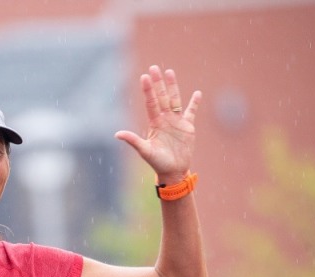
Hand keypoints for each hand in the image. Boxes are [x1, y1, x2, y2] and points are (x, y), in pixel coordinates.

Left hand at [115, 65, 200, 180]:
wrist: (173, 171)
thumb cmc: (157, 162)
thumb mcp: (145, 151)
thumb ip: (133, 140)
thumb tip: (117, 134)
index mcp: (154, 123)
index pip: (151, 102)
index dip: (148, 90)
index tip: (144, 77)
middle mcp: (164, 119)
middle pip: (161, 97)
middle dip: (158, 83)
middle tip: (154, 67)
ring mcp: (176, 121)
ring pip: (174, 100)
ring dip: (172, 86)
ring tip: (169, 72)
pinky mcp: (188, 126)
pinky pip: (191, 112)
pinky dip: (195, 103)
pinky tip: (197, 93)